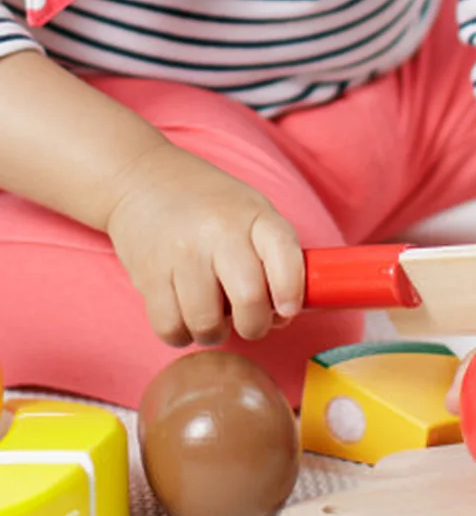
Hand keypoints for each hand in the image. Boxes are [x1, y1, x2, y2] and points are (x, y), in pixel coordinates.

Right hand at [103, 141, 304, 346]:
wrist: (143, 179)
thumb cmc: (210, 205)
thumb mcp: (253, 212)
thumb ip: (275, 254)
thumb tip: (285, 313)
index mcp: (254, 216)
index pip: (285, 255)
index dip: (291, 291)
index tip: (288, 310)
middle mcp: (218, 233)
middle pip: (249, 298)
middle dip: (256, 326)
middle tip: (251, 324)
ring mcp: (181, 255)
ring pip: (207, 322)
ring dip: (215, 334)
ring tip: (214, 320)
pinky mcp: (147, 275)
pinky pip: (169, 327)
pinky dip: (181, 335)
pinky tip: (186, 319)